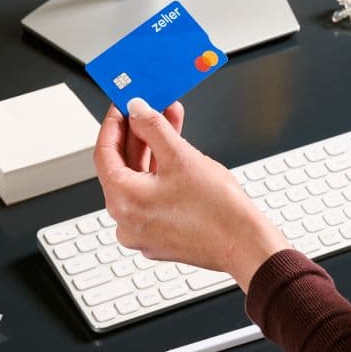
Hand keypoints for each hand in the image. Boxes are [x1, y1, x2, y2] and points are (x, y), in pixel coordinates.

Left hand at [93, 98, 287, 291]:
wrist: (246, 245)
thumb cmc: (218, 211)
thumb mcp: (181, 157)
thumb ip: (153, 128)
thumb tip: (137, 111)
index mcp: (123, 202)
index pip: (104, 153)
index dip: (114, 124)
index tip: (123, 106)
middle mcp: (126, 221)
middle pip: (123, 167)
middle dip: (140, 134)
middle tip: (152, 109)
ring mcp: (142, 230)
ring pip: (139, 180)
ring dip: (154, 150)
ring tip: (170, 123)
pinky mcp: (159, 234)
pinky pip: (152, 196)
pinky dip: (161, 174)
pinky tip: (176, 153)